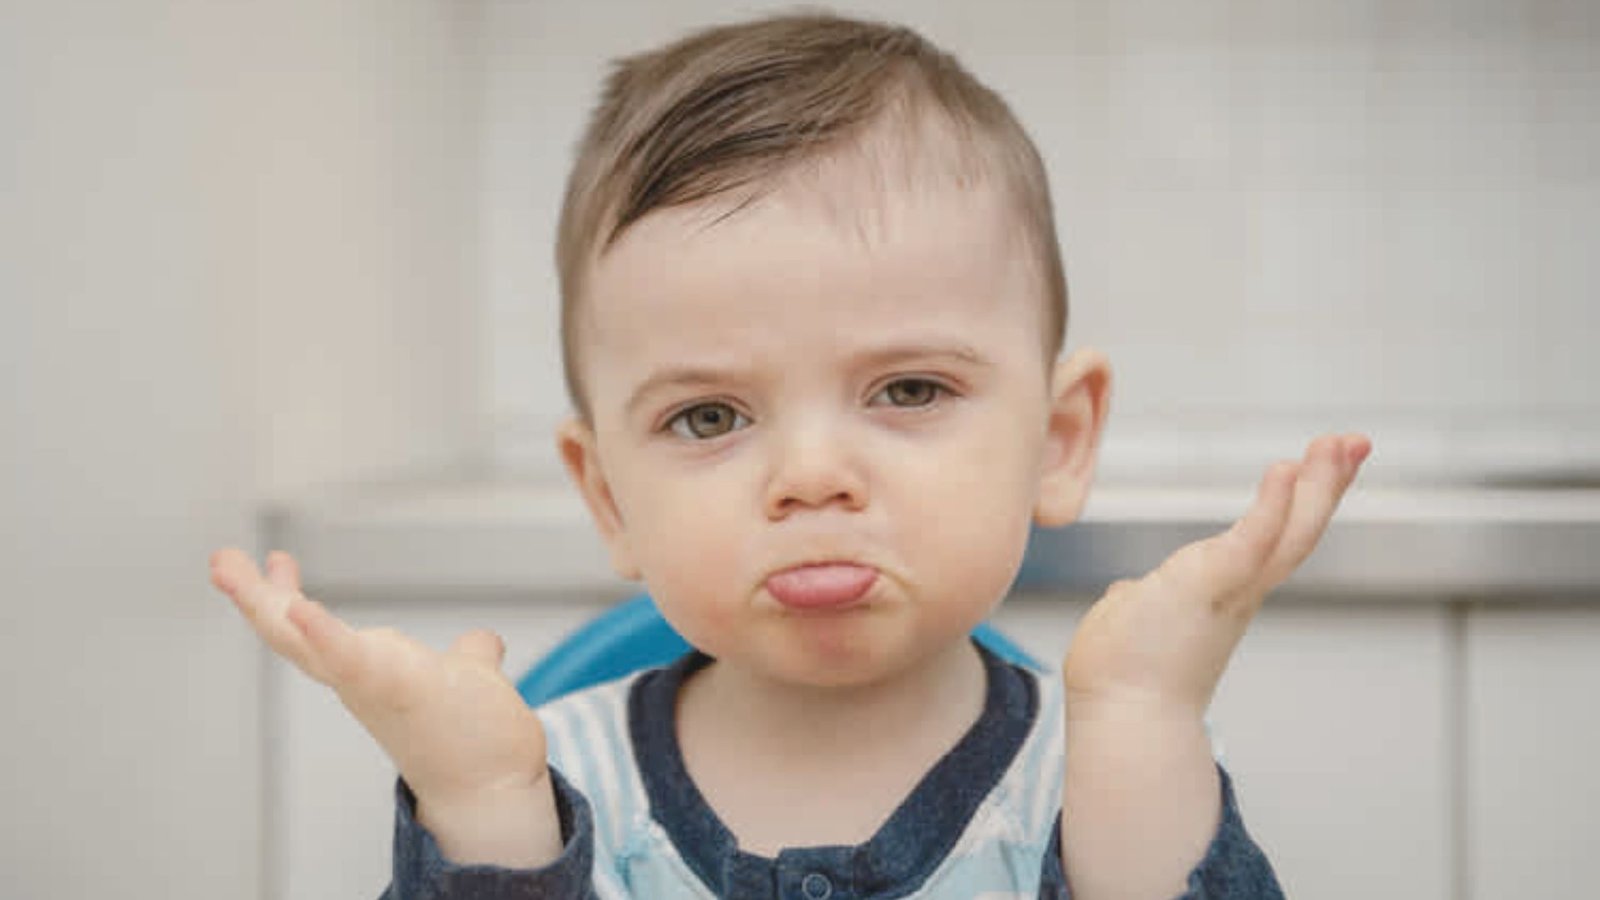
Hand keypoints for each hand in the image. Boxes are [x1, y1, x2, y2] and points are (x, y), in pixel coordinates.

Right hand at [209, 548, 559, 864]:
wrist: (495, 793)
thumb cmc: (477, 742)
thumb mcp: (469, 681)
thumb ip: (471, 660)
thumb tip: (481, 644)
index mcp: (371, 671)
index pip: (318, 631)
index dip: (290, 598)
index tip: (274, 560)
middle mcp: (360, 681)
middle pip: (291, 635)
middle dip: (253, 596)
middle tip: (221, 559)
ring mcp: (372, 686)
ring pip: (302, 644)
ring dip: (264, 606)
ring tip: (229, 569)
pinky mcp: (398, 690)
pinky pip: (351, 660)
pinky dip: (322, 636)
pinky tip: (301, 609)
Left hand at [1062, 432, 1370, 719]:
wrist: (1122, 716)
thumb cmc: (1124, 673)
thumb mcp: (1136, 619)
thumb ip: (1142, 599)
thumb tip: (1129, 596)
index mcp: (1224, 593)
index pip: (1274, 538)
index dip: (1300, 500)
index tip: (1317, 463)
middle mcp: (1239, 592)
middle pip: (1299, 530)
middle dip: (1328, 484)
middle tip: (1356, 441)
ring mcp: (1229, 590)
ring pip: (1290, 533)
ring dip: (1317, 486)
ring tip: (1337, 444)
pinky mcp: (1209, 586)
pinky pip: (1250, 540)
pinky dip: (1272, 505)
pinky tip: (1285, 467)